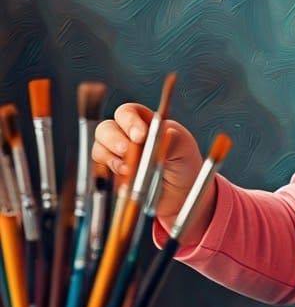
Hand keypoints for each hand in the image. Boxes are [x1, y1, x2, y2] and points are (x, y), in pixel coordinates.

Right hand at [92, 103, 210, 240]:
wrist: (179, 194)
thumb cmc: (183, 164)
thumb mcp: (184, 147)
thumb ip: (173, 137)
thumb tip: (164, 131)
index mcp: (144, 122)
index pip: (127, 113)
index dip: (129, 121)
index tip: (139, 135)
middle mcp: (125, 136)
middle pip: (106, 128)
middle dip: (114, 139)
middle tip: (126, 151)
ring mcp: (115, 155)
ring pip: (99, 148)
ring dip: (111, 158)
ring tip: (128, 170)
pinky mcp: (110, 175)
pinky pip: (98, 171)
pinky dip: (109, 175)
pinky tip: (124, 182)